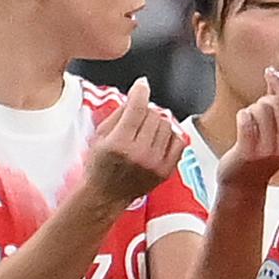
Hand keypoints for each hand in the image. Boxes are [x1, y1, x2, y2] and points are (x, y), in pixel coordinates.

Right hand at [84, 76, 180, 206]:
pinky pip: (179, 141)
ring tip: (146, 130)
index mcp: (119, 144)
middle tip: (138, 118)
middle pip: (154, 115)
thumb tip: (139, 92)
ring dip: (158, 123)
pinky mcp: (166, 171)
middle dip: (146, 111)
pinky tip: (159, 139)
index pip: (136, 109)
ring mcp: (154, 164)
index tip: (142, 84)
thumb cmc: (99, 164)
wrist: (106, 194)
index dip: (140, 92)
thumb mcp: (100, 135)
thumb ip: (119, 113)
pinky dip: (170, 136)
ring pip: (167, 126)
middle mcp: (139, 154)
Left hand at [215, 68, 278, 188]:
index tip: (270, 73)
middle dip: (263, 100)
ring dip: (251, 110)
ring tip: (250, 123)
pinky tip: (242, 124)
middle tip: (257, 111)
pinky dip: (242, 116)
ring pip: (260, 108)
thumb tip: (275, 75)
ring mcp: (269, 151)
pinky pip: (245, 118)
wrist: (244, 184)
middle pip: (277, 102)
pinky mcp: (249, 153)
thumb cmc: (260, 153)